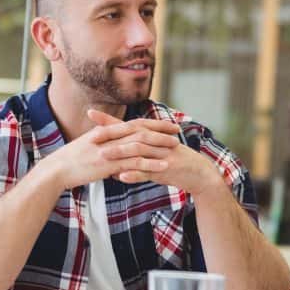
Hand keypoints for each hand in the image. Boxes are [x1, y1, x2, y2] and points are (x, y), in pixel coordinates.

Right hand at [41, 110, 181, 189]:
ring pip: (140, 144)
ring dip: (159, 145)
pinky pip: (134, 163)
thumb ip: (104, 145)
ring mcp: (109, 150)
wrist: (56, 170)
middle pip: (140, 130)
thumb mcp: (89, 148)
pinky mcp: (109, 165)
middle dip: (160, 130)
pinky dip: (150, 164)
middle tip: (177, 130)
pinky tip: (163, 166)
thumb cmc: (71, 161)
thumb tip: (115, 148)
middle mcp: (109, 137)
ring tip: (175, 146)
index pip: (134, 123)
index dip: (152, 123)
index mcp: (106, 131)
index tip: (167, 124)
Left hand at [88, 110, 222, 196]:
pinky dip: (135, 174)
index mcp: (152, 135)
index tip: (90, 113)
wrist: (199, 174)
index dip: (110, 119)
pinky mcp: (167, 169)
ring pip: (139, 152)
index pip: (128, 124)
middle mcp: (157, 141)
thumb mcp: (156, 154)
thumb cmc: (174, 164)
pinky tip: (121, 177)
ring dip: (120, 154)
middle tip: (92, 136)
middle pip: (131, 134)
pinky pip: (149, 172)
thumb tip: (114, 159)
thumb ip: (136, 155)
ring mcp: (162, 155)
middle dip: (111, 134)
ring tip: (103, 155)